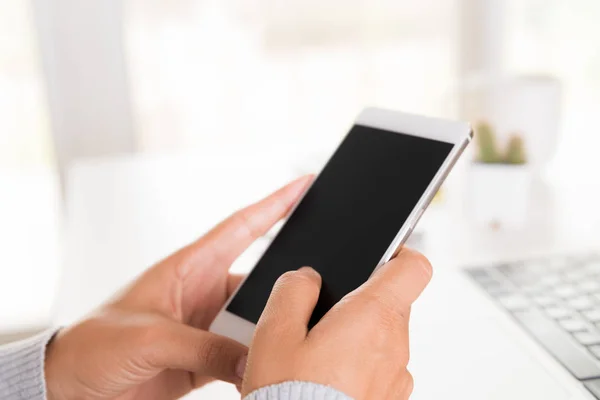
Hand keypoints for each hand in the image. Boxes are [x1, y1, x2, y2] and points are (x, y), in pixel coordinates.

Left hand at [44, 176, 311, 399]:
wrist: (70, 388)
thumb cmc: (93, 345)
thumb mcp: (150, 338)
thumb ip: (204, 348)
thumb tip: (254, 359)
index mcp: (188, 268)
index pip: (241, 227)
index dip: (275, 204)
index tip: (304, 185)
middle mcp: (203, 294)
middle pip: (258, 282)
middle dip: (287, 285)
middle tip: (316, 290)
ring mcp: (206, 328)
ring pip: (255, 324)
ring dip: (269, 334)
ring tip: (288, 343)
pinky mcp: (205, 360)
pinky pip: (243, 358)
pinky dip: (256, 364)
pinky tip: (267, 371)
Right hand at [242, 248, 431, 399]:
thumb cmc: (289, 396)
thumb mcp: (275, 332)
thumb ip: (293, 290)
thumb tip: (306, 278)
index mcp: (373, 316)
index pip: (414, 268)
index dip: (399, 254)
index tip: (380, 256)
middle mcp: (395, 345)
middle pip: (391, 302)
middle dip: (360, 302)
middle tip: (322, 316)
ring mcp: (397, 377)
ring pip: (383, 336)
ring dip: (358, 336)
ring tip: (318, 355)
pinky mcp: (391, 399)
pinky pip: (380, 367)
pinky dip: (361, 365)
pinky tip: (329, 378)